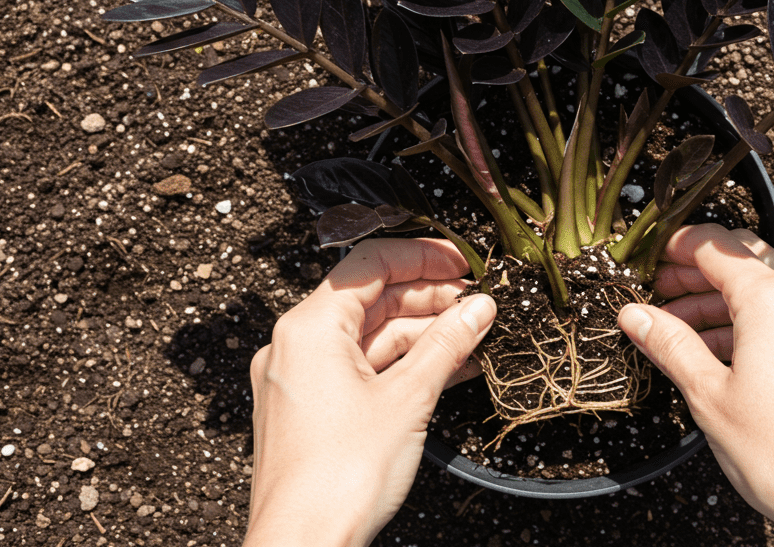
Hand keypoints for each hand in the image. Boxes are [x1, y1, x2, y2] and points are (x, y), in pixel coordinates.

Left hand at [244, 239, 495, 546]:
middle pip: (369, 299)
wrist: (303, 545)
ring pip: (368, 338)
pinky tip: (445, 368)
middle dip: (428, 298)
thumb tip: (478, 307)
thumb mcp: (408, 398)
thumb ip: (446, 344)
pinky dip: (400, 365)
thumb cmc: (339, 477)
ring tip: (472, 336)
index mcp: (308, 327)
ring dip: (420, 334)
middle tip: (478, 303)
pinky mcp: (309, 412)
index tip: (463, 262)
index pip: (369, 264)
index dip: (422, 256)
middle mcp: (295, 346)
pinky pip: (360, 371)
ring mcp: (300, 380)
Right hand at [619, 225, 773, 546]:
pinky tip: (743, 361)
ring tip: (691, 334)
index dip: (677, 247)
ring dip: (732, 306)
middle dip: (702, 275)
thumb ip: (670, 345)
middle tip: (664, 294)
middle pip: (749, 265)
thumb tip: (637, 316)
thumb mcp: (707, 397)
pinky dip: (769, 329)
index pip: (716, 247)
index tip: (655, 256)